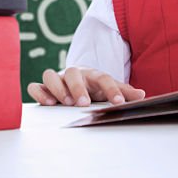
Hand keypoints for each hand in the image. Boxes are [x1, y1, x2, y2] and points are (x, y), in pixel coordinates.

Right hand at [27, 67, 145, 106]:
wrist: (75, 84)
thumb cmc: (94, 88)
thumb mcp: (109, 89)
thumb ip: (124, 92)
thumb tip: (142, 95)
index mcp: (93, 74)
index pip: (104, 78)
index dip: (112, 89)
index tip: (118, 102)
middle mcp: (74, 74)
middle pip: (74, 73)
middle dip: (78, 88)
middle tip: (83, 103)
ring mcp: (58, 79)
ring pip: (51, 74)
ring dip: (57, 87)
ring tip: (64, 103)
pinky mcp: (43, 87)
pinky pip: (36, 86)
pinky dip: (39, 92)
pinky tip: (46, 103)